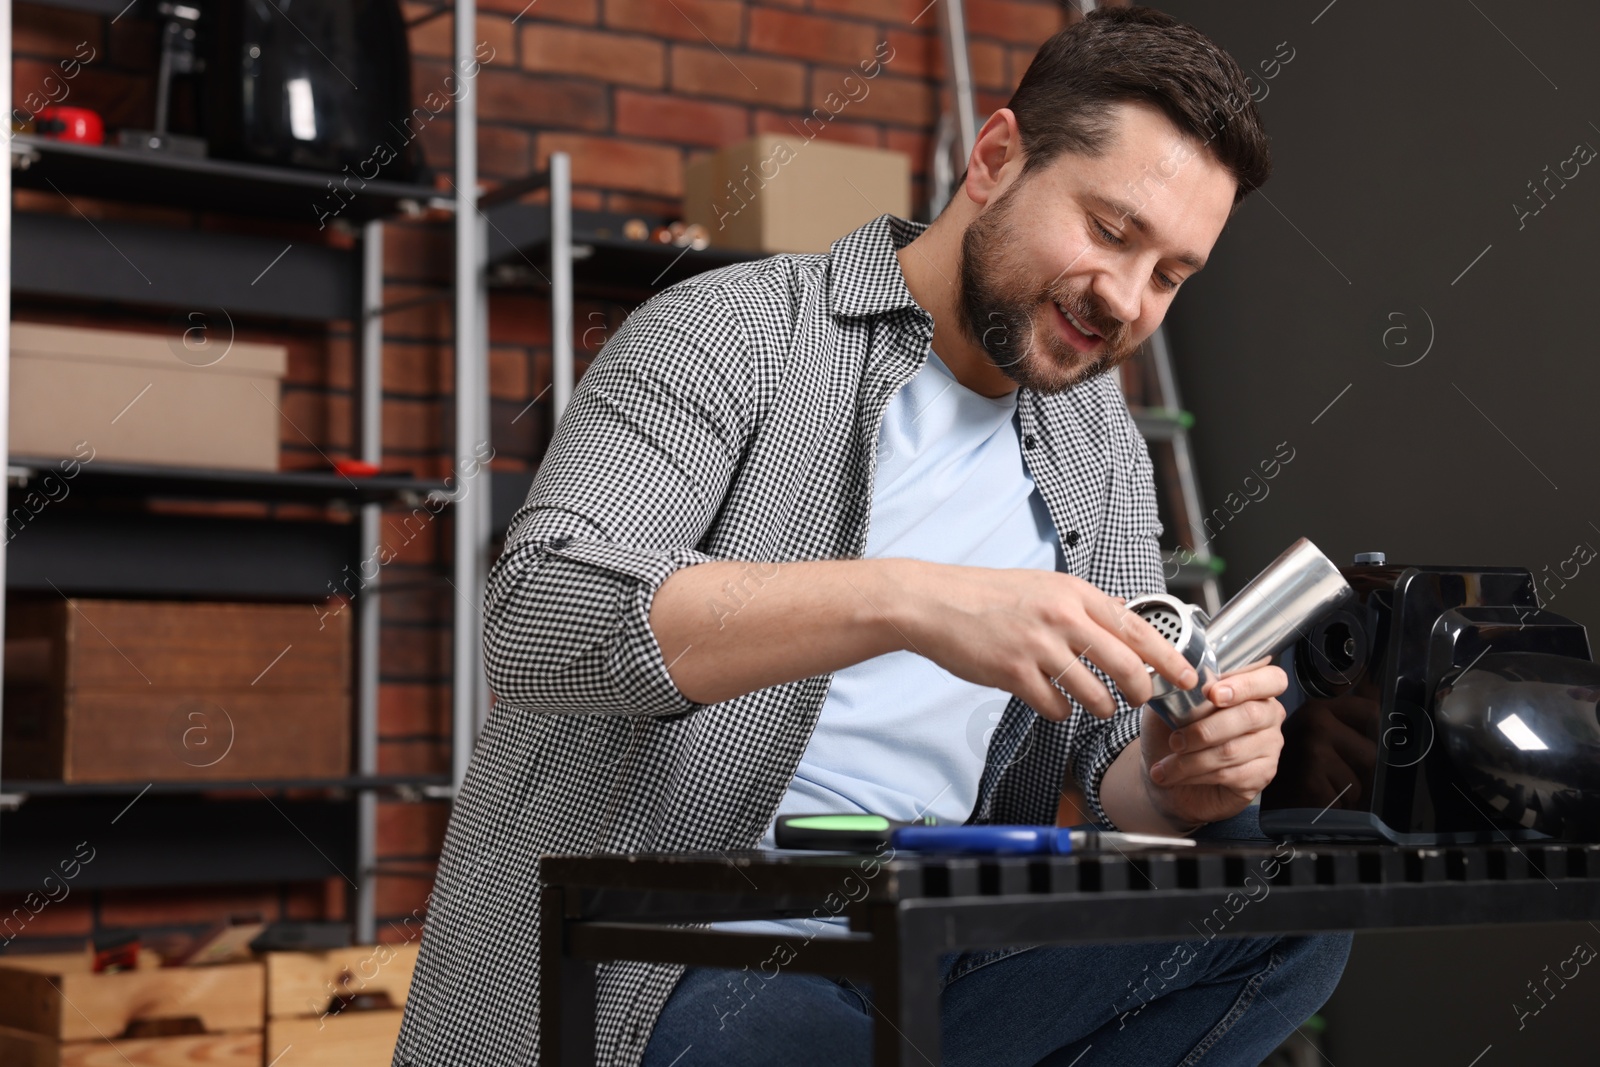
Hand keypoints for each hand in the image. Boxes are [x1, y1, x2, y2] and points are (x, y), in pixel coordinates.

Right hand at [898, 563, 1198, 721]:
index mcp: (1074, 593)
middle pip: (1126, 666)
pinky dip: (1058, 711)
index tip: (1187, 675)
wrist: (934, 602)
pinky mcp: (1014, 674)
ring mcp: (1038, 647)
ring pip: (1094, 695)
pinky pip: (1056, 708)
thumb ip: (1084, 605)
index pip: (1138, 628)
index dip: (1170, 657)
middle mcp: (1061, 617)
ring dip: (1101, 708)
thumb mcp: (1044, 585)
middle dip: (1141, 691)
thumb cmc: (985, 594)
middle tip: (1139, 698)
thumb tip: (1123, 619)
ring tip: (1094, 704)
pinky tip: (1048, 699)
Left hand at [1137, 658, 1287, 828]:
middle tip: (1175, 741)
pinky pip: (1232, 774)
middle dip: (1204, 730)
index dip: (1245, 684)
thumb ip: (1182, 689)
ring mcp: (1269, 746)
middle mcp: (1268, 714)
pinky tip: (1178, 776)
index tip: (1212, 693)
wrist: (1164, 772)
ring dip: (1192, 759)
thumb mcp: (1168, 705)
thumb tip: (1184, 681)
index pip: (1271, 678)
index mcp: (1251, 688)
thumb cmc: (1169, 733)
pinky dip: (1197, 775)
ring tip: (1166, 764)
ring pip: (1234, 749)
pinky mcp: (1262, 774)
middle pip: (1250, 715)